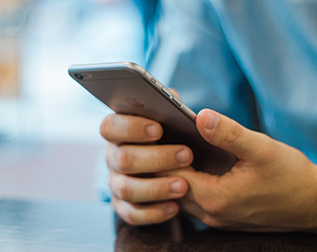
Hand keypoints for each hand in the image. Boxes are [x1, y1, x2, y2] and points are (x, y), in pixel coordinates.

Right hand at [100, 113, 192, 224]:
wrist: (175, 166)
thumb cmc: (172, 137)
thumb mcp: (173, 119)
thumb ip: (173, 106)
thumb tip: (180, 102)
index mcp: (119, 132)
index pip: (110, 127)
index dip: (131, 128)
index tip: (158, 130)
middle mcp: (113, 157)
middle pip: (121, 158)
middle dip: (155, 158)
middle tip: (186, 155)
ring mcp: (116, 182)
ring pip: (126, 189)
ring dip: (155, 188)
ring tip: (183, 186)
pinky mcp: (124, 205)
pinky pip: (132, 214)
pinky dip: (153, 212)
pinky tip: (174, 207)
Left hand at [164, 109, 316, 231]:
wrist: (311, 205)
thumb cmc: (290, 177)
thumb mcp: (261, 149)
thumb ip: (228, 133)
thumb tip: (200, 116)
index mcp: (214, 198)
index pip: (171, 174)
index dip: (161, 152)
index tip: (156, 133)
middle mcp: (209, 213)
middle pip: (170, 186)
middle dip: (162, 162)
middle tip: (158, 138)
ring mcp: (214, 217)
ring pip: (179, 194)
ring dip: (172, 173)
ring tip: (170, 148)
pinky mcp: (221, 215)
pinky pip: (192, 199)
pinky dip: (185, 182)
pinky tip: (189, 164)